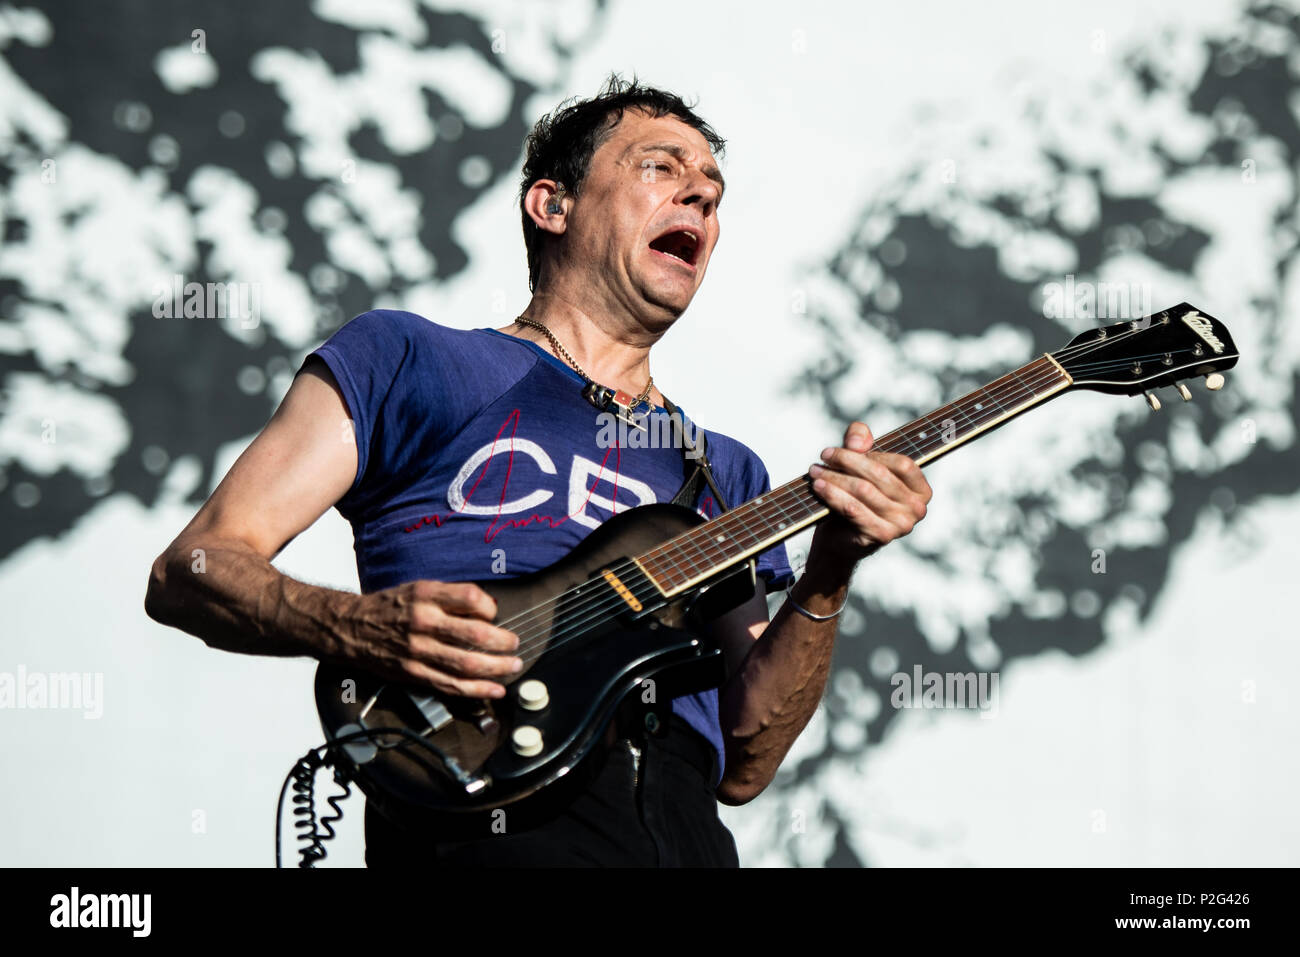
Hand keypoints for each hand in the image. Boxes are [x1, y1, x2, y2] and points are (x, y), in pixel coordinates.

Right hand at [341, 580, 520, 698]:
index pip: (470, 599)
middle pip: (474, 634)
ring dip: (497, 668)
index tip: (495, 614)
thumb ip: (451, 597)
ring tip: (513, 666)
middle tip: (515, 644)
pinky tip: (494, 690)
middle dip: (503, 642)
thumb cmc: (391, 607)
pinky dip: (477, 690)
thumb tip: (487, 611)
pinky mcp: (414, 673)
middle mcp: (423, 622)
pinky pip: (451, 684)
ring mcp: (418, 650)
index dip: (490, 608)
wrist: (351, 628)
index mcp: (426, 596)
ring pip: (466, 664)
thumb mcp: (419, 588)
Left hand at [807, 421, 931, 564]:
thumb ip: (862, 440)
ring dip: (835, 477)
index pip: (902, 463)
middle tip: (825, 455)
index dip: (872, 452)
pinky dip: (833, 495)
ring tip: (815, 471)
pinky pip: (853, 508)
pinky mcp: (881, 535)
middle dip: (847, 461)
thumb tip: (857, 444)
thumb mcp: (861, 461)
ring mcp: (901, 525)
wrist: (842, 537)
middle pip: (880, 475)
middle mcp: (917, 509)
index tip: (844, 447)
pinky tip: (819, 487)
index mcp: (921, 490)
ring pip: (863, 490)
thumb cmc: (856, 496)